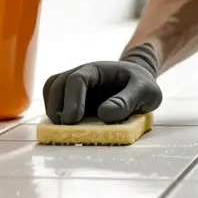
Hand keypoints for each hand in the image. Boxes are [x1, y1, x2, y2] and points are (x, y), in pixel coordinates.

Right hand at [42, 46, 162, 124]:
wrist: (139, 82)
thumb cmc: (142, 85)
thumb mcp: (146, 91)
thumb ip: (128, 101)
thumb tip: (104, 115)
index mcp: (98, 70)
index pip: (77, 79)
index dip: (72, 99)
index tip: (73, 119)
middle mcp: (82, 75)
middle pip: (57, 84)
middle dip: (57, 106)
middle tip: (67, 127)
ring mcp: (75, 87)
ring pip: (51, 90)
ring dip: (53, 110)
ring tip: (64, 128)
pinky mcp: (73, 99)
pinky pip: (54, 100)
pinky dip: (54, 112)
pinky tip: (65, 126)